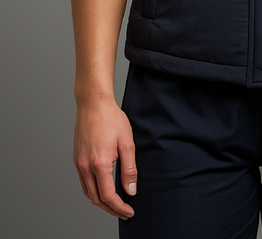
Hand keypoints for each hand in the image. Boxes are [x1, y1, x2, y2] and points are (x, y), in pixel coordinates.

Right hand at [73, 97, 136, 219]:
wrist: (93, 103)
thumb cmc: (111, 119)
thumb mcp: (127, 142)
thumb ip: (129, 169)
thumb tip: (130, 190)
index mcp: (99, 163)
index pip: (108, 196)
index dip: (120, 208)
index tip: (130, 211)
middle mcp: (85, 166)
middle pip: (96, 199)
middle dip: (111, 209)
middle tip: (124, 212)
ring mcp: (79, 163)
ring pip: (88, 193)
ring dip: (101, 202)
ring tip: (115, 204)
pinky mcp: (76, 158)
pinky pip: (83, 182)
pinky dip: (92, 191)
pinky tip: (102, 189)